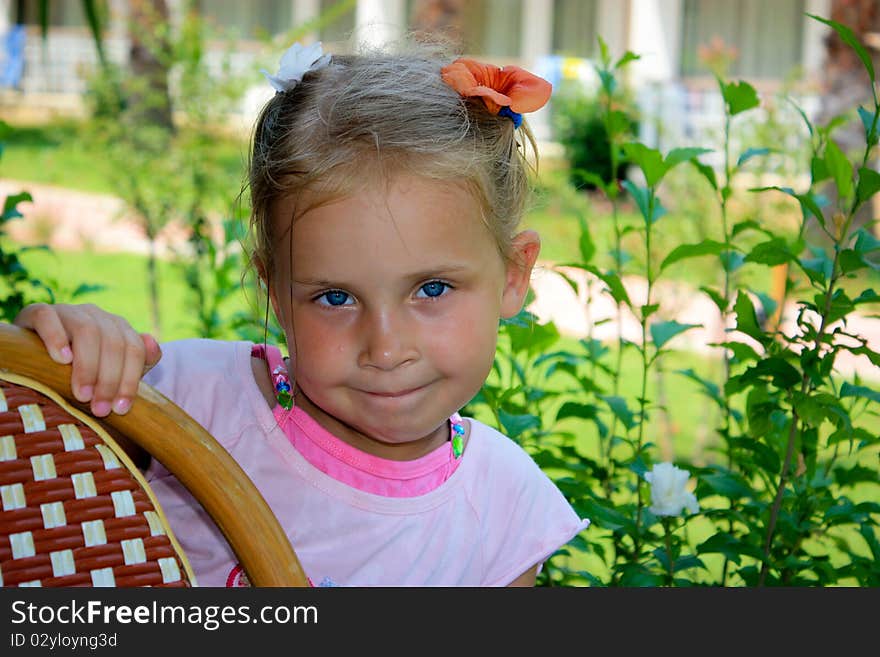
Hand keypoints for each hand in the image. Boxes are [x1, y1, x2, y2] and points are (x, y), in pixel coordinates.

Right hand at [13, 303, 161, 416]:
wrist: (34, 357)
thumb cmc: (79, 369)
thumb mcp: (112, 370)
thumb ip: (140, 361)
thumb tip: (153, 343)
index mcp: (118, 327)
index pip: (135, 349)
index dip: (130, 380)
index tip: (120, 409)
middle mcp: (96, 315)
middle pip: (113, 342)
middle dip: (109, 380)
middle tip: (99, 409)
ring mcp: (68, 311)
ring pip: (86, 330)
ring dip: (87, 366)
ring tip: (82, 395)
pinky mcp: (38, 311)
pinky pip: (49, 317)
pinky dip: (56, 338)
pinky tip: (61, 360)